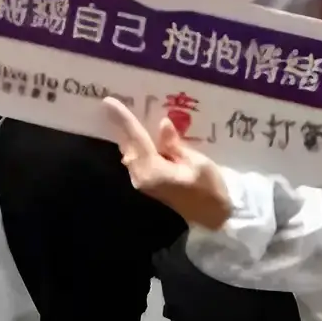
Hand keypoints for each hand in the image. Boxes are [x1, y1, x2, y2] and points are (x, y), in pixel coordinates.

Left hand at [102, 96, 234, 231]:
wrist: (213, 219)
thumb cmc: (210, 191)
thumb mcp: (198, 163)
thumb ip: (175, 145)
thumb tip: (161, 125)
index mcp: (152, 171)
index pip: (136, 139)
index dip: (123, 119)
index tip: (108, 102)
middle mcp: (140, 176)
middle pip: (128, 144)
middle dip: (121, 124)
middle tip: (112, 103)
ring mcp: (142, 181)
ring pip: (131, 151)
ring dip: (128, 134)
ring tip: (124, 114)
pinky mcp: (147, 183)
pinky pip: (137, 158)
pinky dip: (136, 144)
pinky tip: (139, 134)